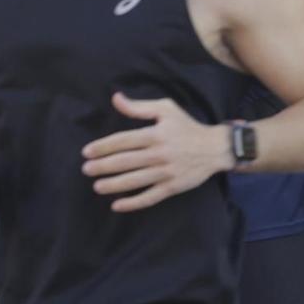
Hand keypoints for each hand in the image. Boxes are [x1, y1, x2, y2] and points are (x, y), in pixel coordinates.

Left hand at [80, 93, 232, 212]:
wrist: (216, 148)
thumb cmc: (188, 127)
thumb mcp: (167, 110)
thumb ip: (139, 106)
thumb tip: (116, 98)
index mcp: (156, 134)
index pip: (123, 140)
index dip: (103, 146)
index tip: (87, 152)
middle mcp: (160, 153)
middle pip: (125, 161)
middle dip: (103, 166)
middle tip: (87, 169)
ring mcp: (166, 172)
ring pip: (134, 180)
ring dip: (113, 184)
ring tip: (97, 186)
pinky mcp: (173, 186)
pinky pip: (150, 197)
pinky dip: (133, 203)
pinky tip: (117, 205)